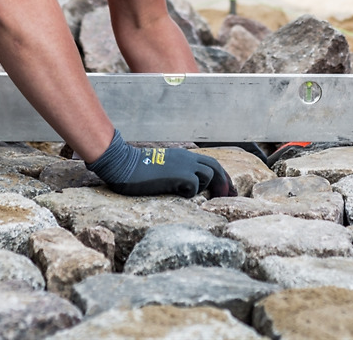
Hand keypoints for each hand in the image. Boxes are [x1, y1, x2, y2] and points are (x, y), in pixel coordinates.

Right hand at [88, 129, 235, 197]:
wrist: (123, 165)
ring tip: (190, 194)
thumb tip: (184, 184)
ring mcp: (184, 165)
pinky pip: (194, 187)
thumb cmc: (136, 170)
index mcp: (183, 155)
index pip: (210, 163)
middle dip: (225, 182)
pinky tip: (177, 193)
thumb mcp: (161, 166)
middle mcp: (186, 158)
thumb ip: (175, 170)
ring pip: (208, 175)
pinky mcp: (179, 175)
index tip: (227, 188)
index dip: (221, 175)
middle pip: (216, 167)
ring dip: (203, 187)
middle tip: (228, 196)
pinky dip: (190, 193)